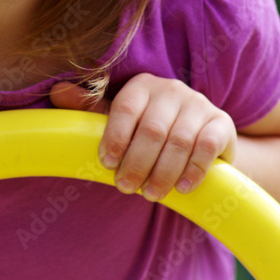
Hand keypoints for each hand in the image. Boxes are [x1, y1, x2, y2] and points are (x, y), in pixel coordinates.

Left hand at [50, 73, 235, 200]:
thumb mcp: (120, 120)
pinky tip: (182, 188)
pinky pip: (207, 147)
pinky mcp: (221, 123)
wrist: (198, 140)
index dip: (115, 136)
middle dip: (137, 163)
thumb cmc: (149, 130)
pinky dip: (193, 170)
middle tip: (126, 188)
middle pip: (152, 129)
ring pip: (179, 141)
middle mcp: (171, 88)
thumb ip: (91, 110)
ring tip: (151, 195)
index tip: (106, 164)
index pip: (126, 107)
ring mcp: (198, 104)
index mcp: (142, 84)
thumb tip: (57, 92)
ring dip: (163, 172)